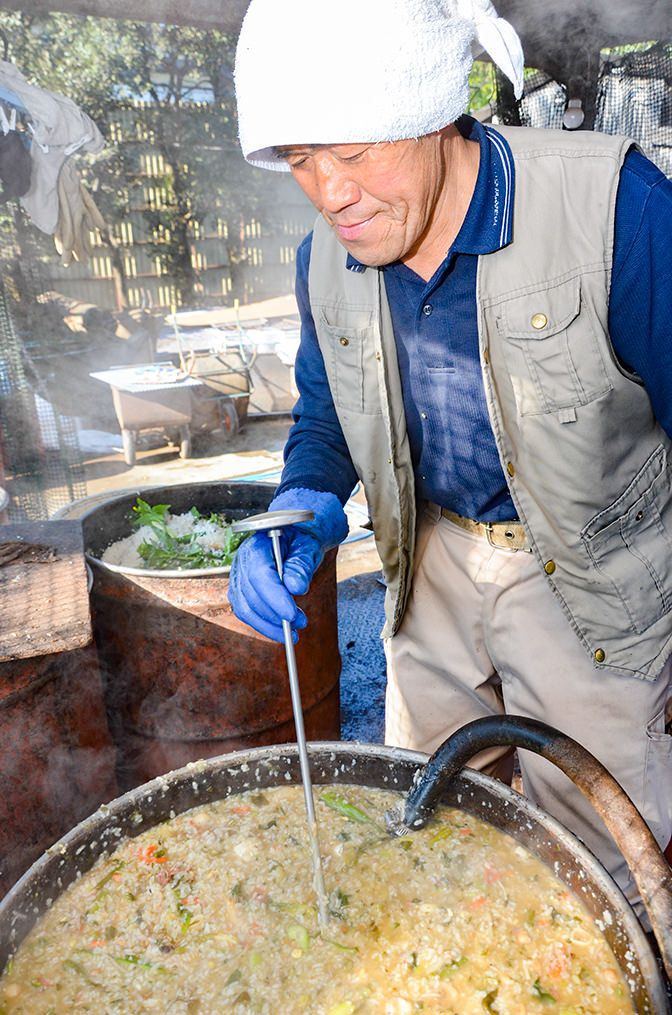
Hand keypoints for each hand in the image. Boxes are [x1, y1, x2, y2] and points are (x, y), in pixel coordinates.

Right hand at [228, 488, 347, 641]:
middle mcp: (241, 561)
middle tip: (301, 624)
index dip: (274, 598)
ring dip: (269, 625)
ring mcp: (238, 577)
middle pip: (250, 595)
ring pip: (245, 608)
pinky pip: (247, 612)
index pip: (260, 575)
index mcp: (257, 545)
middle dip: (275, 615)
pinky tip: (281, 628)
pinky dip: (264, 624)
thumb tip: (296, 587)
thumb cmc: (300, 538)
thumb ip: (300, 564)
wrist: (292, 535)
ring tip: (295, 630)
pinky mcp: (241, 591)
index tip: (292, 615)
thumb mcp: (307, 545)